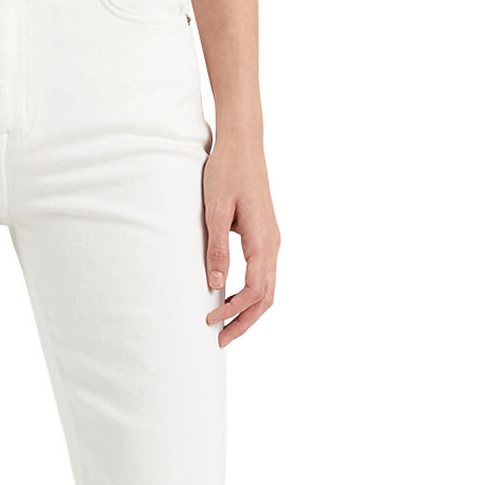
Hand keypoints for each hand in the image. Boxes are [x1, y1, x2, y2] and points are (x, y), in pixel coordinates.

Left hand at [202, 137, 278, 345]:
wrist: (243, 143)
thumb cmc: (227, 172)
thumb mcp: (216, 210)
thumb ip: (217, 248)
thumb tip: (215, 285)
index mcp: (264, 241)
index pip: (254, 291)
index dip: (234, 311)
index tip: (211, 322)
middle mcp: (273, 244)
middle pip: (266, 297)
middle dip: (244, 322)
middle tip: (220, 341)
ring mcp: (271, 240)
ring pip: (267, 288)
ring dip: (248, 310)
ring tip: (225, 327)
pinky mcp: (265, 235)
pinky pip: (263, 274)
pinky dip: (250, 294)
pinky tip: (231, 299)